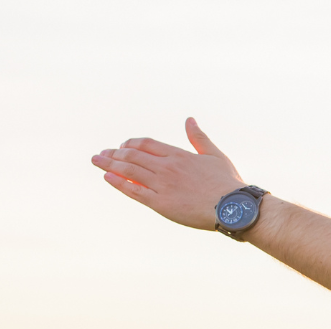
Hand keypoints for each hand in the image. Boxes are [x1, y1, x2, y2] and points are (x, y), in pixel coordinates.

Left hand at [91, 118, 247, 230]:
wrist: (232, 206)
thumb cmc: (227, 182)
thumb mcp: (214, 155)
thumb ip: (198, 138)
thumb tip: (189, 120)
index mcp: (179, 155)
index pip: (146, 144)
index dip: (130, 144)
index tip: (121, 147)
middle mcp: (167, 167)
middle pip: (132, 156)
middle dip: (114, 154)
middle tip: (100, 155)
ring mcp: (162, 185)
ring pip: (129, 171)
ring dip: (110, 165)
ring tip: (97, 161)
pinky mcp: (160, 203)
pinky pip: (134, 191)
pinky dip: (119, 183)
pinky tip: (108, 178)